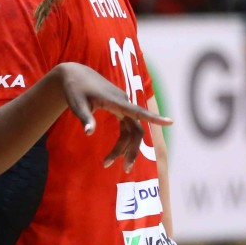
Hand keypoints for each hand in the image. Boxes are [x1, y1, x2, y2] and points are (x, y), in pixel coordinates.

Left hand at [55, 63, 172, 172]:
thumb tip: (89, 133)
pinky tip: (115, 153)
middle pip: (135, 130)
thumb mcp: (76, 104)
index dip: (154, 118)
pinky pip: (127, 127)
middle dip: (131, 150)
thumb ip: (85, 118)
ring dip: (124, 148)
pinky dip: (122, 141)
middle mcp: (123, 103)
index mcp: (115, 100)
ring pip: (131, 131)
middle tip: (124, 169)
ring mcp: (122, 106)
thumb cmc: (75, 89)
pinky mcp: (119, 108)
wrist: (75, 75)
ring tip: (106, 163)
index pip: (138, 111)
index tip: (170, 122)